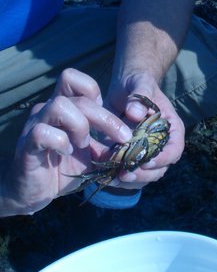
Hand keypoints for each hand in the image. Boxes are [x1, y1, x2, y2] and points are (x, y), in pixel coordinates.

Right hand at [0, 68, 133, 215]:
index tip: (108, 118)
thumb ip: (108, 145)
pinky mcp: (26, 144)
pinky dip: (61, 142)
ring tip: (83, 145)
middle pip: (80, 98)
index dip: (94, 92)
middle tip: (122, 138)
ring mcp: (35, 125)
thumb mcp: (92, 156)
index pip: (73, 78)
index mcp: (62, 106)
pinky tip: (66, 153)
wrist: (34, 194)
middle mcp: (47, 110)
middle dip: (107, 118)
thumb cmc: (63, 169)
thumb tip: (134, 143)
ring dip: (80, 126)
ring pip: (60, 105)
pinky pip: (43, 131)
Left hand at [105, 71, 184, 187]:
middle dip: (142, 174)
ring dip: (128, 180)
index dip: (163, 159)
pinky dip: (115, 175)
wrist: (125, 87)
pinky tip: (102, 172)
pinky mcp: (129, 156)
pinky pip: (126, 172)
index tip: (146, 160)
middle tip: (124, 173)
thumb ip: (140, 96)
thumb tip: (134, 113)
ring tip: (112, 177)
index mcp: (171, 128)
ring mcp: (146, 153)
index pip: (174, 149)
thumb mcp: (141, 84)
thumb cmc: (138, 83)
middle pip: (159, 169)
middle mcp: (161, 144)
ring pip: (142, 176)